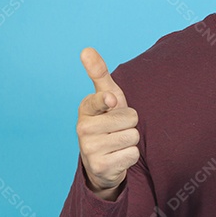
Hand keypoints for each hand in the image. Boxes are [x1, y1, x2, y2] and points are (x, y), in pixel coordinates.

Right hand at [77, 47, 139, 198]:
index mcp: (85, 108)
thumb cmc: (108, 121)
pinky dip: (130, 156)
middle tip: (118, 129)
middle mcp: (83, 128)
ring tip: (118, 142)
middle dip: (130, 124)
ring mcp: (89, 149)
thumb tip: (86, 49)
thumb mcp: (107, 96)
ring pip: (132, 137)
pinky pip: (132, 155)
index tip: (111, 101)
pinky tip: (118, 157)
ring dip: (131, 140)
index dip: (110, 101)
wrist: (103, 160)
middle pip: (129, 118)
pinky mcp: (100, 167)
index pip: (102, 98)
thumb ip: (98, 73)